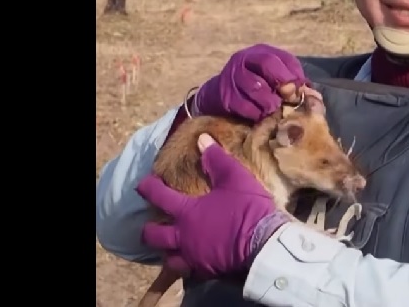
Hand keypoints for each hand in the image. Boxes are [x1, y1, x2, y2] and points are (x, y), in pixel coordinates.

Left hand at [135, 134, 288, 278]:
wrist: (265, 244)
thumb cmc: (247, 208)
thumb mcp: (234, 177)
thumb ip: (216, 159)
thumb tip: (202, 139)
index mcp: (187, 212)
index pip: (159, 197)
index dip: (148, 188)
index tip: (143, 184)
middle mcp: (184, 236)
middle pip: (154, 236)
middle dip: (149, 229)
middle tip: (152, 224)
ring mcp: (194, 256)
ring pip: (169, 258)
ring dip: (167, 250)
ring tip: (171, 246)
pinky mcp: (207, 271)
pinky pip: (189, 270)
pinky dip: (187, 263)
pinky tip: (194, 258)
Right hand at [195, 44, 308, 121]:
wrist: (220, 94)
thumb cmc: (255, 86)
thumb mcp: (272, 78)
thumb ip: (290, 80)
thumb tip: (308, 91)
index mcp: (260, 53)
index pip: (281, 58)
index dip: (293, 73)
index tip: (300, 89)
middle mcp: (244, 59)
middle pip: (266, 63)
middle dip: (282, 81)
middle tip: (288, 97)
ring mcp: (232, 76)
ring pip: (255, 86)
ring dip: (269, 101)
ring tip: (275, 109)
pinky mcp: (224, 95)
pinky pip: (243, 105)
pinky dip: (255, 113)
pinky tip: (260, 116)